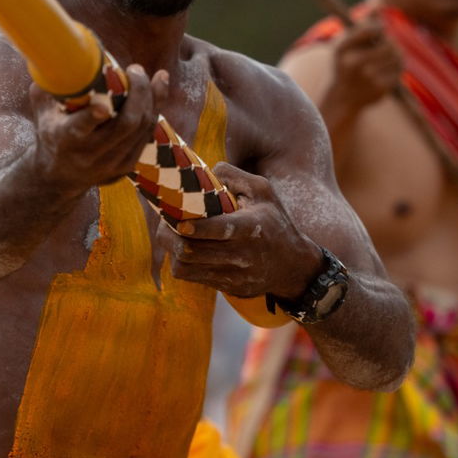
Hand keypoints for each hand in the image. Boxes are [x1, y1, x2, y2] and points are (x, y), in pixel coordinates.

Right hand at [29, 64, 167, 191]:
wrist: (58, 178)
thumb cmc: (50, 135)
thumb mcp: (43, 113)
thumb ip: (48, 86)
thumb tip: (54, 54)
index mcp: (65, 140)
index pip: (80, 129)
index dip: (93, 116)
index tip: (103, 104)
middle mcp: (90, 155)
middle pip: (125, 125)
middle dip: (138, 93)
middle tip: (136, 70)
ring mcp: (111, 164)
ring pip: (141, 129)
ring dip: (153, 99)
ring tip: (157, 76)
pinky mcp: (126, 167)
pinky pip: (146, 135)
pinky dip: (154, 111)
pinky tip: (157, 92)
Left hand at [159, 163, 322, 302]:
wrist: (293, 265)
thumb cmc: (274, 221)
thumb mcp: (264, 191)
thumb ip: (235, 176)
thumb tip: (206, 170)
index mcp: (252, 227)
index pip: (221, 229)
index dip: (195, 227)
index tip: (179, 221)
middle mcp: (243, 254)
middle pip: (192, 251)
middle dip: (170, 236)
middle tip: (164, 223)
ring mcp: (234, 275)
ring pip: (186, 268)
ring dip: (173, 251)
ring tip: (172, 236)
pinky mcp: (228, 288)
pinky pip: (193, 278)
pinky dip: (184, 263)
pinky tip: (187, 250)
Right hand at [327, 13, 402, 113]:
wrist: (343, 98)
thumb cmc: (345, 65)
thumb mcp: (347, 44)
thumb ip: (363, 25)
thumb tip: (379, 6)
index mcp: (343, 49)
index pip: (370, 29)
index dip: (379, 28)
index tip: (380, 30)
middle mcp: (354, 63)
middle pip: (388, 43)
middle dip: (390, 41)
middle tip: (387, 43)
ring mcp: (368, 78)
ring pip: (396, 55)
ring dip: (396, 52)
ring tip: (390, 54)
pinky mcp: (380, 88)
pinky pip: (399, 69)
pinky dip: (398, 65)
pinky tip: (390, 67)